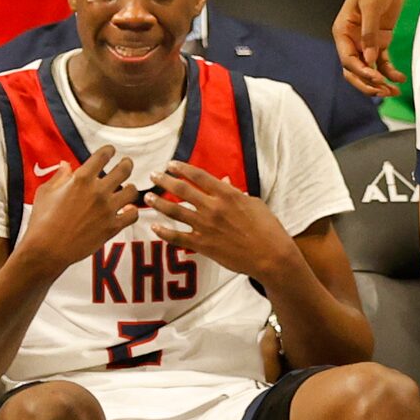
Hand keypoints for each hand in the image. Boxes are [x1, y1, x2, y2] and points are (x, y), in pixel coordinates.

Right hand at [17, 146, 140, 274]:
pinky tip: (127, 210)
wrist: (47, 249)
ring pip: (132, 192)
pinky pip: (133, 215)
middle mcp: (98, 191)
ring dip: (130, 188)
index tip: (110, 151)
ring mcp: (107, 209)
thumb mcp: (45, 192)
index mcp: (81, 179)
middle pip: (124, 169)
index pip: (103, 156)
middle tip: (126, 164)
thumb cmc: (42, 220)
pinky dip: (131, 211)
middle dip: (126, 164)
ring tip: (127, 189)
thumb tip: (66, 165)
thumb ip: (59, 177)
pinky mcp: (112, 227)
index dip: (109, 151)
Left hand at [148, 163, 294, 279]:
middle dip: (165, 181)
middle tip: (154, 175)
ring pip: (175, 211)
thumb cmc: (267, 228)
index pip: (199, 176)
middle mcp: (213, 208)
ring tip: (148, 197)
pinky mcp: (203, 245)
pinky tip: (154, 227)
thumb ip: (235, 192)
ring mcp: (205, 227)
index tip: (171, 164)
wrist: (270, 256)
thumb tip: (224, 181)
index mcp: (227, 194)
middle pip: (182, 190)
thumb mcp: (253, 204)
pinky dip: (164, 232)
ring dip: (159, 203)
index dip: (182, 168)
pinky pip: (178, 237)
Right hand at [333, 0, 405, 95]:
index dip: (360, 71)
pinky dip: (390, 71)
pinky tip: (400, 78)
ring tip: (393, 91)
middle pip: (355, 70)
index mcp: (342, 31)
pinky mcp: (380, 40)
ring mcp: (366, 41)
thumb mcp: (371, 6)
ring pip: (368, 69)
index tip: (376, 77)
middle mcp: (351, 39)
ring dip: (379, 82)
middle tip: (383, 92)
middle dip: (367, 83)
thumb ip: (370, 33)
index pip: (347, 59)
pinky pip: (382, 61)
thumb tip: (369, 59)